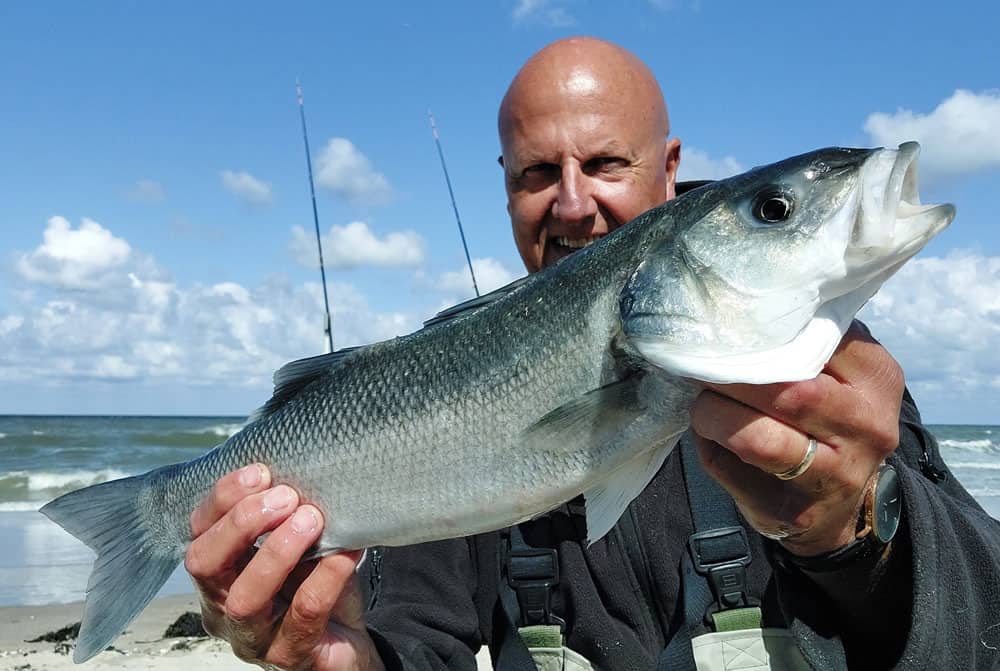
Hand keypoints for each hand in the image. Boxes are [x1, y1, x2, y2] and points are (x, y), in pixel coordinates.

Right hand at [185, 465, 384, 669]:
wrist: (346, 641)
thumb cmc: (313, 584)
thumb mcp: (296, 544)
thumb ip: (286, 514)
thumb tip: (301, 464)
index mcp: (219, 573)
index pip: (198, 531)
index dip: (224, 498)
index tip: (261, 471)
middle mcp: (223, 607)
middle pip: (205, 564)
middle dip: (241, 523)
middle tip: (286, 497)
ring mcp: (254, 638)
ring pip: (245, 599)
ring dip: (277, 552)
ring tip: (311, 520)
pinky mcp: (291, 655)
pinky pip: (304, 615)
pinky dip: (326, 577)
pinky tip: (346, 552)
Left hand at [689, 321, 902, 555]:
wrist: (839, 505)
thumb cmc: (830, 418)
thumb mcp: (843, 373)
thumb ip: (813, 339)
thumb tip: (750, 307)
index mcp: (878, 380)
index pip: (819, 341)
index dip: (765, 336)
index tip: (731, 330)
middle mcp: (865, 429)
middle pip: (788, 391)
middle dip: (733, 375)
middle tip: (703, 365)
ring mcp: (833, 477)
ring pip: (758, 439)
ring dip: (714, 414)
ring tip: (702, 403)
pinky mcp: (791, 512)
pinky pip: (731, 470)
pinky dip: (709, 446)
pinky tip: (710, 434)